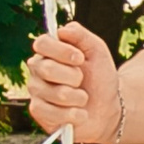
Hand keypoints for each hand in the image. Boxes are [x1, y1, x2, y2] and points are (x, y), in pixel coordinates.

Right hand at [25, 22, 121, 143]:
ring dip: (78, 97)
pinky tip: (80, 114)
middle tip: (82, 80)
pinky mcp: (39, 112)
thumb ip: (81, 36)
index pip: (42, 43)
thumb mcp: (97, 51)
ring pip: (55, 93)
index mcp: (49, 52)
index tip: (80, 58)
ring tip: (83, 98)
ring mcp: (36, 91)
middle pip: (47, 68)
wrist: (107, 109)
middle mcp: (38, 70)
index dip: (62, 51)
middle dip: (74, 76)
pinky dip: (73, 114)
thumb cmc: (100, 78)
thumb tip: (63, 29)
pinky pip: (53, 113)